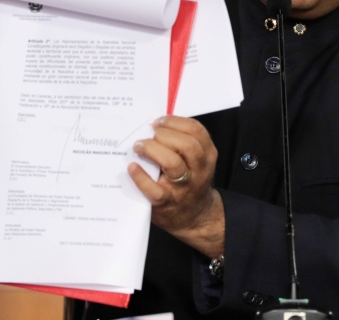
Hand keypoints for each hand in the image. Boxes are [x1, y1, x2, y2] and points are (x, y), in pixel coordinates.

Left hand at [128, 115, 223, 258]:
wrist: (194, 216)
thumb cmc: (190, 182)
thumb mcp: (197, 161)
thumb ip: (184, 142)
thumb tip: (156, 125)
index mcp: (207, 156)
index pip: (196, 131)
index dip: (175, 122)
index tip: (159, 122)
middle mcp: (198, 171)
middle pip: (186, 145)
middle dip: (164, 134)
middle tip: (150, 135)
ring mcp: (182, 188)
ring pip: (172, 163)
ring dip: (152, 149)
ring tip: (139, 147)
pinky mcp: (165, 203)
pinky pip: (153, 189)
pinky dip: (140, 176)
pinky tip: (132, 167)